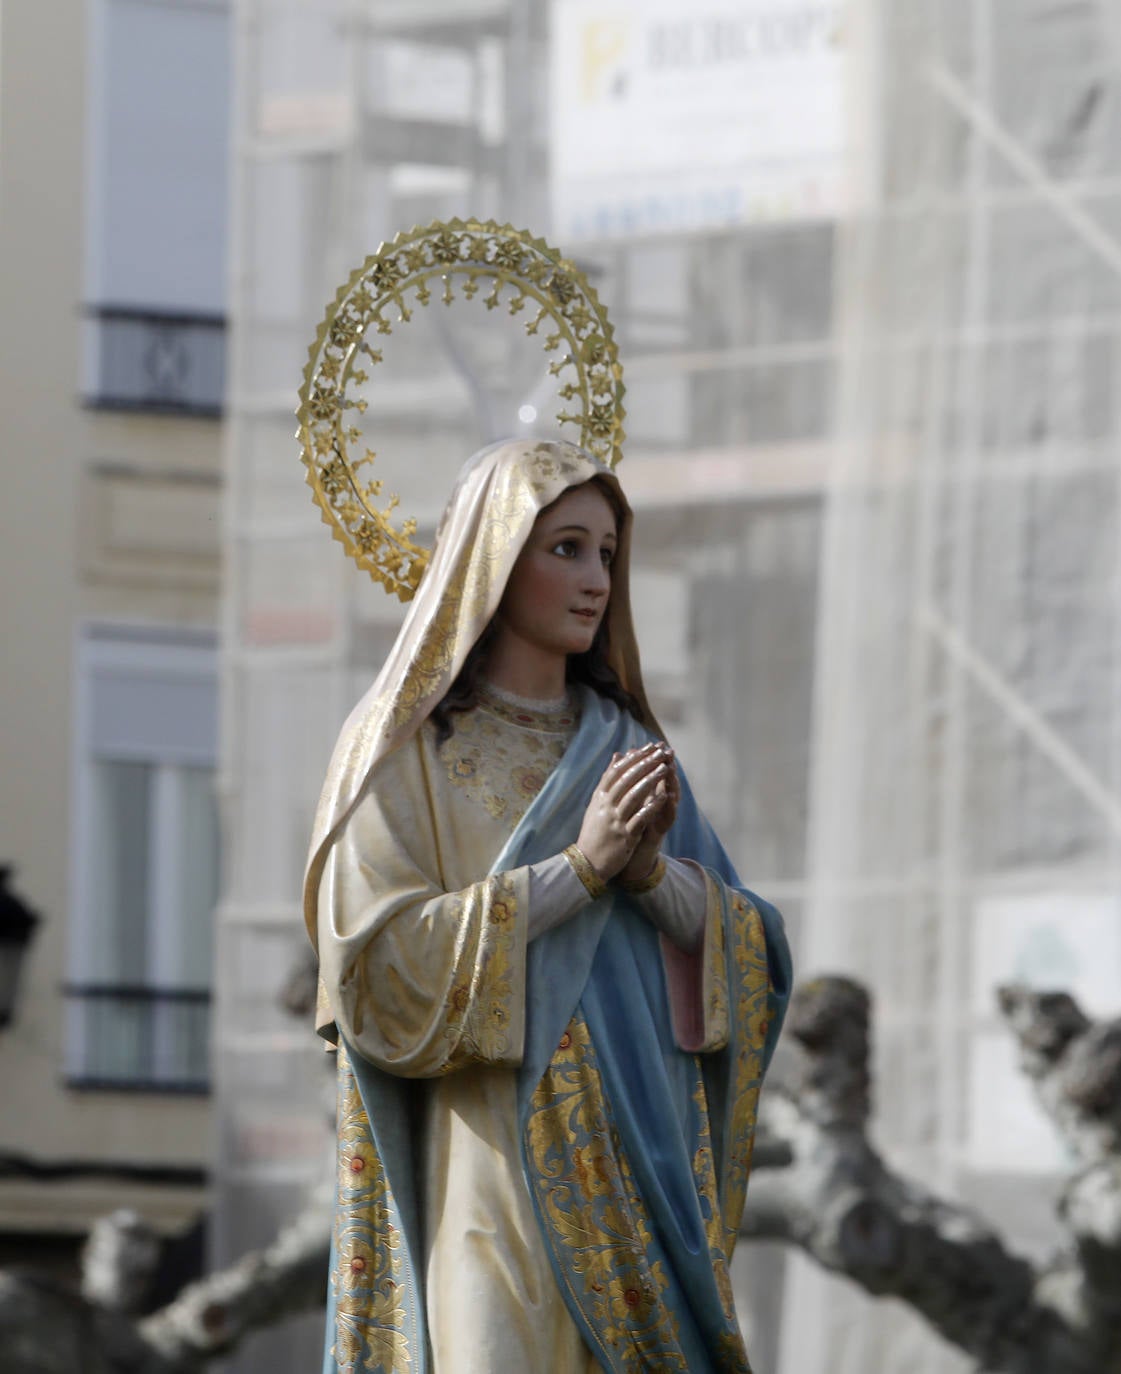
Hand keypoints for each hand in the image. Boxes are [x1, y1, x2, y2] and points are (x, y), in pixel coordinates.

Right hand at [575, 743, 673, 880]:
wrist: (587, 862)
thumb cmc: (594, 831)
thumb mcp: (597, 803)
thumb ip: (608, 779)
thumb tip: (618, 755)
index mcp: (600, 797)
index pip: (617, 771)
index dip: (634, 758)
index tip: (649, 747)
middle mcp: (606, 806)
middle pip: (626, 780)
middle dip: (645, 764)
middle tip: (660, 752)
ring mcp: (615, 821)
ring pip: (633, 796)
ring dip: (650, 781)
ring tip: (664, 768)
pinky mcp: (624, 836)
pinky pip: (640, 818)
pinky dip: (652, 806)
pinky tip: (664, 797)